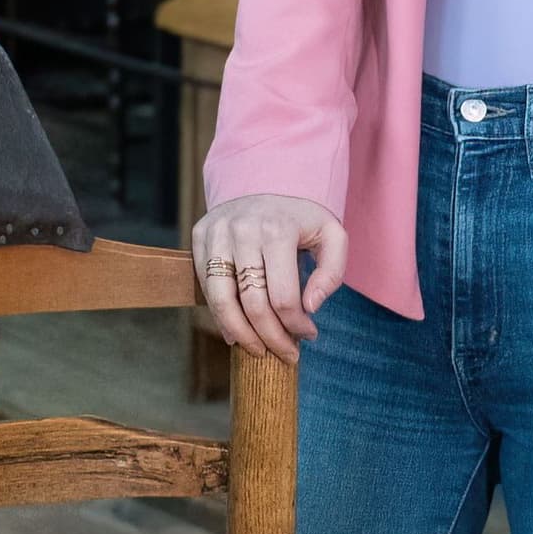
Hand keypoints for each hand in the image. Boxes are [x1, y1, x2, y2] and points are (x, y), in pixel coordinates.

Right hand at [189, 194, 345, 363]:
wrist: (265, 178)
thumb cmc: (301, 217)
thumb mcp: (331, 235)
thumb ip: (331, 272)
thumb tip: (310, 308)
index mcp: (277, 229)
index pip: (283, 297)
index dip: (296, 326)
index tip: (308, 336)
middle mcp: (243, 230)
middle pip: (252, 303)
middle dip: (270, 338)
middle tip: (285, 354)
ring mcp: (217, 233)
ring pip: (221, 299)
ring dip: (240, 333)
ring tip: (257, 350)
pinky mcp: (200, 237)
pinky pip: (206, 286)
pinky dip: (219, 315)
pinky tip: (236, 332)